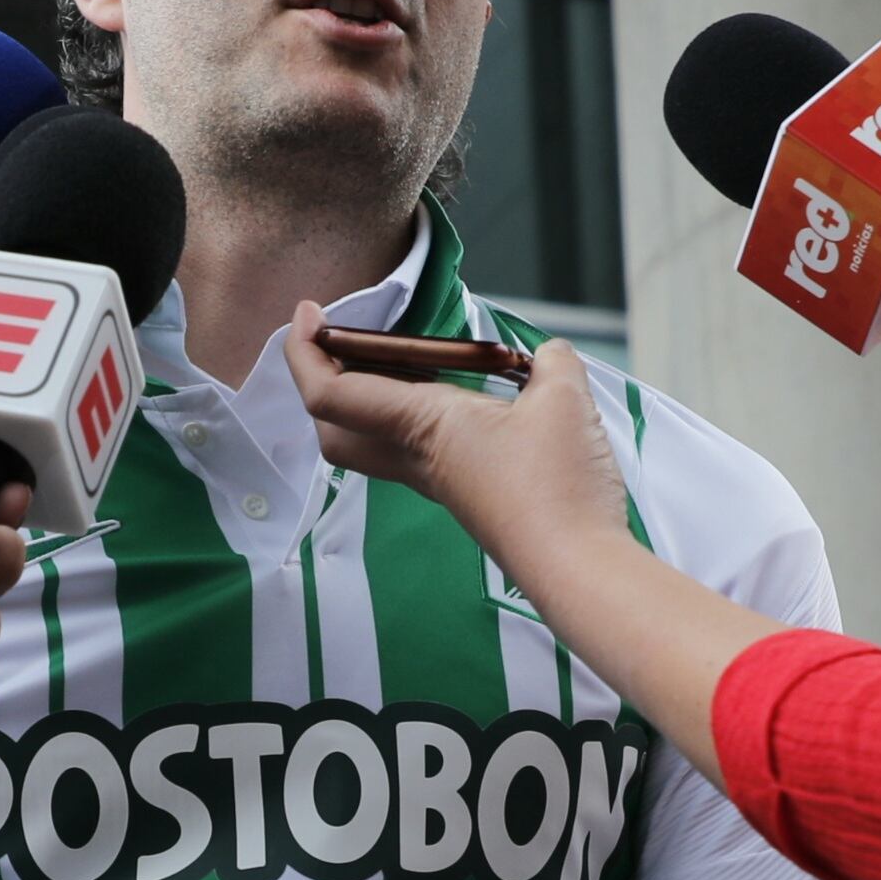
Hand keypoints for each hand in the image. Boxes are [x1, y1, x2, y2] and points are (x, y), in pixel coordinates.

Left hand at [285, 302, 631, 584]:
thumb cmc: (559, 485)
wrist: (577, 567)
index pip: (331, 393)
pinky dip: (419, 417)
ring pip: (377, 442)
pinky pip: (420, 452)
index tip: (308, 312)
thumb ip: (551, 363)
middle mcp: (418, 458)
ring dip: (371, 400)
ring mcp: (440, 483)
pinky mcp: (467, 496)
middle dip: (323, 385)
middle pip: (336, 431)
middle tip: (341, 344)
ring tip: (404, 361)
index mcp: (423, 424)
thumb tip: (548, 357)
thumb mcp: (564, 399)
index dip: (303, 350)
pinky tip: (463, 400)